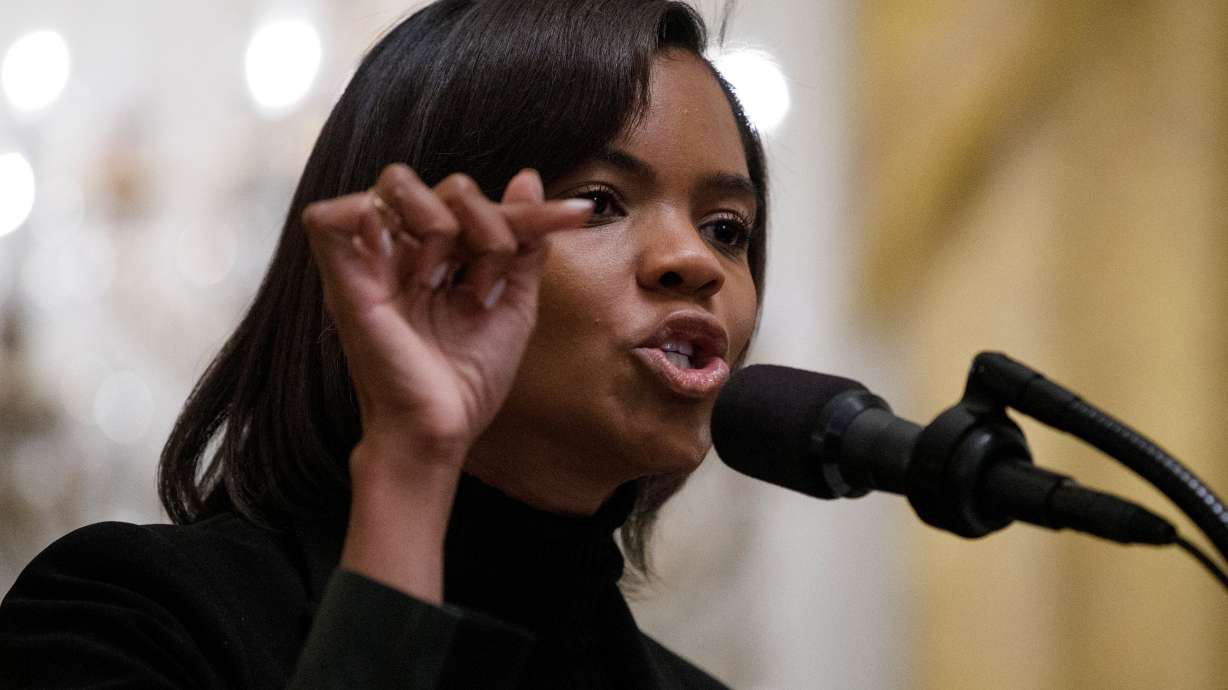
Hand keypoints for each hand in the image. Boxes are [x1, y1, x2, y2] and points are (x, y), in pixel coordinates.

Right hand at [302, 164, 592, 468]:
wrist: (441, 428)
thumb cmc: (469, 379)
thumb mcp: (514, 305)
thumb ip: (523, 242)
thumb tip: (527, 178)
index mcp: (443, 256)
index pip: (482, 203)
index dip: (530, 209)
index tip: (578, 214)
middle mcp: (406, 251)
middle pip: (448, 184)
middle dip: (487, 222)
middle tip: (488, 284)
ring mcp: (372, 262)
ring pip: (396, 182)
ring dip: (439, 221)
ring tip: (444, 280)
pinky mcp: (342, 280)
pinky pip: (329, 215)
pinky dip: (366, 219)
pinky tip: (404, 261)